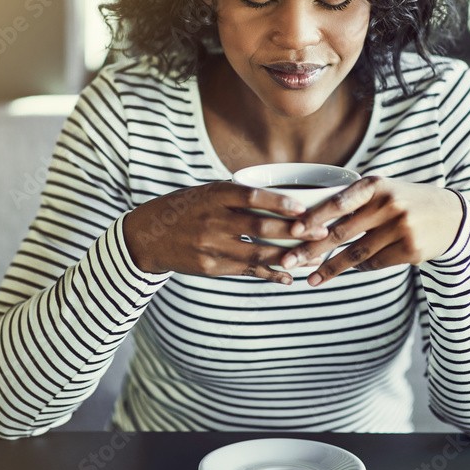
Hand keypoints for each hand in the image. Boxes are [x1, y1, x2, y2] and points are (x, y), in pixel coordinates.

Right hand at [122, 182, 326, 284]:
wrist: (148, 236)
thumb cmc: (187, 208)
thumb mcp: (207, 193)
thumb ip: (239, 196)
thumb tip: (285, 198)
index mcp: (214, 195)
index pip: (250, 196)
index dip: (278, 202)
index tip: (303, 207)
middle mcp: (212, 220)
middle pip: (259, 227)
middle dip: (293, 232)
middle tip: (321, 232)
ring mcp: (211, 246)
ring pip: (257, 254)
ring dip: (288, 257)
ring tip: (313, 258)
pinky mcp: (210, 267)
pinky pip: (246, 272)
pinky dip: (269, 274)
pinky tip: (288, 277)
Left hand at [279, 177, 464, 285]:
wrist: (451, 216)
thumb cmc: (404, 201)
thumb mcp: (383, 190)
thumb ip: (353, 201)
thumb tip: (308, 226)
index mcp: (376, 185)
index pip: (339, 201)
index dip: (314, 216)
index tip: (293, 230)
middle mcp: (389, 204)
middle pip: (342, 232)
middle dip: (311, 249)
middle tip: (288, 262)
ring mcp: (401, 228)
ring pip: (357, 253)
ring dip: (330, 268)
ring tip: (311, 280)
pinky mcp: (411, 249)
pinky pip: (375, 263)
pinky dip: (359, 268)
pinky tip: (349, 269)